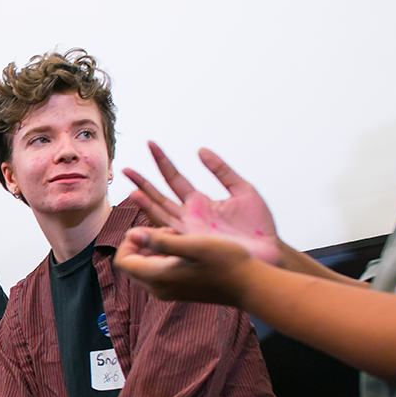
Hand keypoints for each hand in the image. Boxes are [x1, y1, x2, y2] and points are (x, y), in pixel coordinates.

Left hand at [114, 227, 258, 305]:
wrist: (250, 286)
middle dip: (140, 243)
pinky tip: (184, 247)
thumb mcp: (193, 245)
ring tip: (176, 236)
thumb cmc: (226, 262)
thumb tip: (132, 234)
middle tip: (165, 231)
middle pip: (130, 264)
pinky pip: (158, 272)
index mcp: (158, 277)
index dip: (129, 240)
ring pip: (144, 266)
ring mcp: (168, 291)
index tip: (151, 229)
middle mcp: (158, 289)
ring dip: (152, 248)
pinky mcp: (178, 290)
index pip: (123, 260)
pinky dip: (162, 256)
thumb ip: (161, 240)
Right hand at [122, 142, 280, 265]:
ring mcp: (188, 230)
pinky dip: (156, 223)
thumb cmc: (259, 227)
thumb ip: (222, 170)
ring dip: (145, 201)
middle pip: (159, 196)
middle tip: (125, 169)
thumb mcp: (244, 190)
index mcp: (200, 202)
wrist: (270, 252)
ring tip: (131, 189)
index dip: (162, 161)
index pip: (174, 179)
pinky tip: (147, 216)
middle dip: (143, 183)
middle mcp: (189, 216)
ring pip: (160, 213)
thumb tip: (201, 150)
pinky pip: (170, 232)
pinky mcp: (192, 243)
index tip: (150, 144)